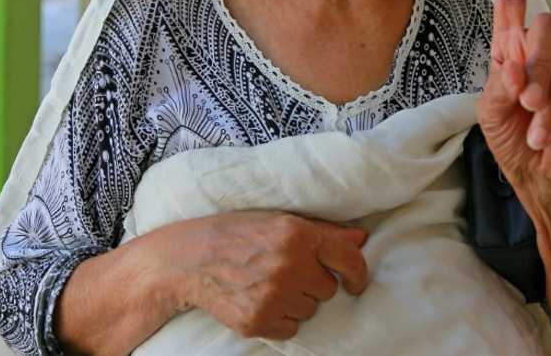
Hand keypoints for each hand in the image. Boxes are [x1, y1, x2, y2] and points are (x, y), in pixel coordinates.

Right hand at [183, 211, 368, 339]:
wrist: (190, 260)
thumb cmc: (237, 234)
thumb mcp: (279, 220)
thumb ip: (323, 231)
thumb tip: (360, 239)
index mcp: (297, 235)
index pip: (348, 259)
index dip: (357, 273)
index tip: (354, 281)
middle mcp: (288, 265)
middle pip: (327, 289)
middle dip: (312, 282)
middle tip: (286, 271)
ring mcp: (273, 297)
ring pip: (310, 310)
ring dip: (296, 301)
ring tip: (269, 283)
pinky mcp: (258, 322)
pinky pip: (290, 329)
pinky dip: (280, 319)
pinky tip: (261, 299)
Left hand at [477, 0, 550, 195]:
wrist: (543, 181)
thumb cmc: (512, 141)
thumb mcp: (491, 111)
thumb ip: (501, 81)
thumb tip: (518, 61)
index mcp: (510, 50)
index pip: (511, 4)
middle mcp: (545, 50)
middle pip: (545, 28)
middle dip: (536, 68)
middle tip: (527, 105)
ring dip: (549, 112)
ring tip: (538, 138)